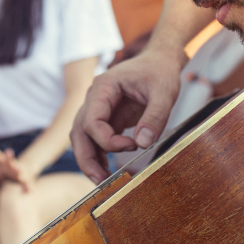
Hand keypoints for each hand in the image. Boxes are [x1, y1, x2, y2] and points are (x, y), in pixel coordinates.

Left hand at [0, 148, 31, 191]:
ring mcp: (19, 173)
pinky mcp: (24, 180)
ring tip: (19, 169)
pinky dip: (27, 187)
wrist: (17, 175)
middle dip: (9, 157)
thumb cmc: (2, 175)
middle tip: (8, 151)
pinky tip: (29, 190)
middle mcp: (12, 166)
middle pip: (10, 161)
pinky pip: (26, 183)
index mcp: (4, 164)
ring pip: (19, 170)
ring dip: (18, 169)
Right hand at [71, 47, 183, 181]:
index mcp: (103, 87)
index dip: (108, 139)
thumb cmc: (160, 72)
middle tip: (101, 180)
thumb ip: (155, 117)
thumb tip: (144, 144)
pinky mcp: (108, 118)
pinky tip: (108, 171)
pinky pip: (97, 140)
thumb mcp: (164, 92)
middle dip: (87, 158)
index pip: (92, 120)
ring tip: (103, 181)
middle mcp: (94, 99)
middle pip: (79, 132)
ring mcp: (98, 109)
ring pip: (83, 138)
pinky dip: (100, 155)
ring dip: (90, 160)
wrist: (160, 62)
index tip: (132, 145)